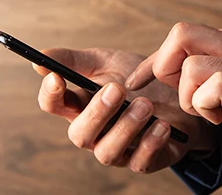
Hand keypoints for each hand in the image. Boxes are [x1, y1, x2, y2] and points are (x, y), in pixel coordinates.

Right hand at [34, 48, 215, 172]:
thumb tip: (40, 58)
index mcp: (80, 105)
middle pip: (79, 134)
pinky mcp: (143, 161)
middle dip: (96, 112)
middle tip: (116, 89)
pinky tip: (162, 125)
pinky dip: (150, 143)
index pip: (52, 105)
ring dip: (125, 127)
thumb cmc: (140, 80)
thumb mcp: (108, 61)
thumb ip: (74, 60)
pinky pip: (139, 162)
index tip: (57, 77)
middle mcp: (94, 132)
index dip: (50, 94)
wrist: (181, 94)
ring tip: (145, 104)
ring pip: (107, 152)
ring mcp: (117, 149)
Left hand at [125, 23, 221, 163]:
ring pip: (186, 62)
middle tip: (178, 95)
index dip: (160, 58)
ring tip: (211, 113)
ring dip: (186, 95)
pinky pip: (203, 88)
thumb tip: (204, 83)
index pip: (188, 35)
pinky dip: (202, 108)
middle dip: (162, 66)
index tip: (147, 80)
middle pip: (180, 33)